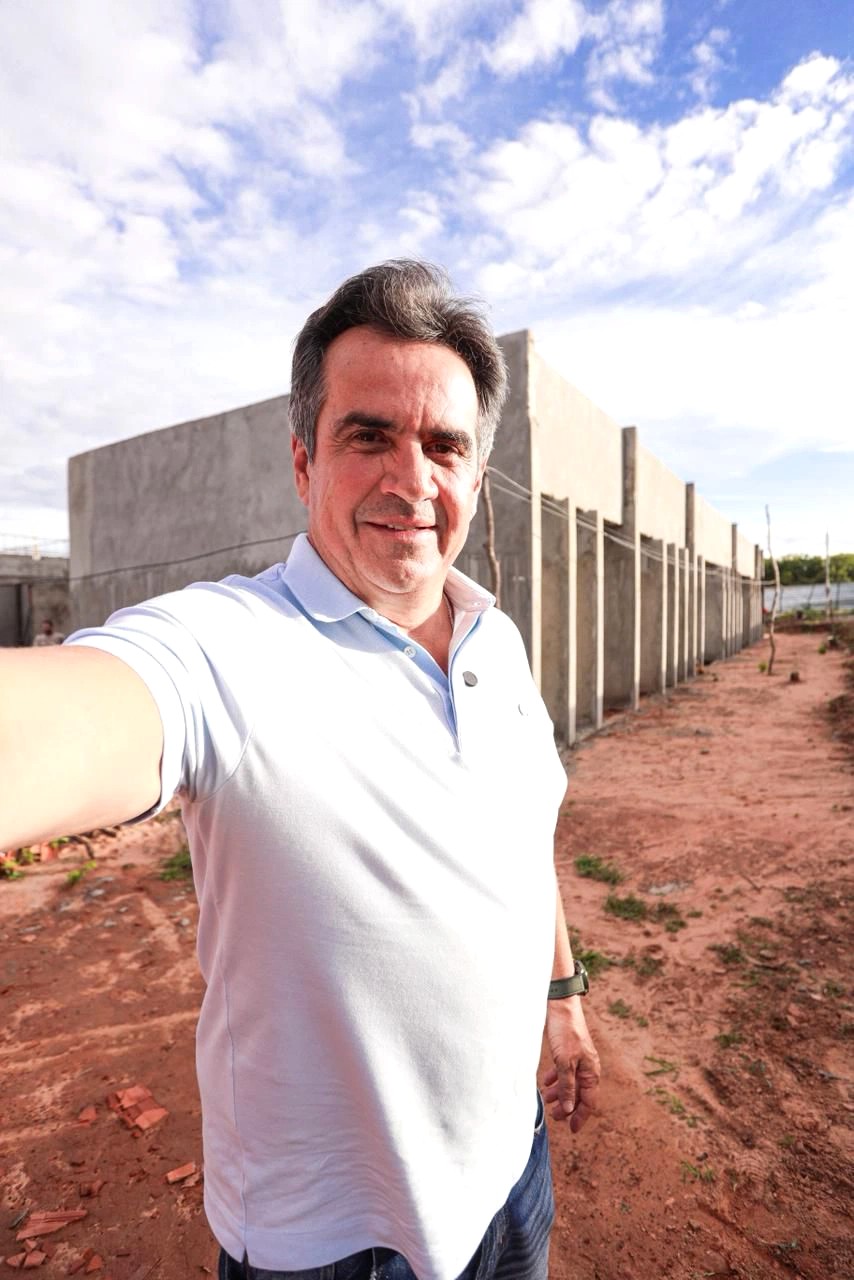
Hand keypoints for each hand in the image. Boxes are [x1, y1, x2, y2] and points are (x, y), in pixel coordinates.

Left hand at [541, 998, 600, 1131]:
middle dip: (567, 1106)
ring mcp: (578, 1059)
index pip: (588, 1102)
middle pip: (579, 1094)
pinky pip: (564, 1071)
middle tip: (553, 1116)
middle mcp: (587, 1067)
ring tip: (546, 1099)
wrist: (561, 1006)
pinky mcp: (568, 1051)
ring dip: (559, 1093)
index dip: (580, 1117)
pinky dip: (556, 1078)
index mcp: (591, 1072)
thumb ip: (566, 1087)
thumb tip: (568, 1109)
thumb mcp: (564, 1063)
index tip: (571, 1129)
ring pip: (570, 1083)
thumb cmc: (565, 1033)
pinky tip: (546, 1081)